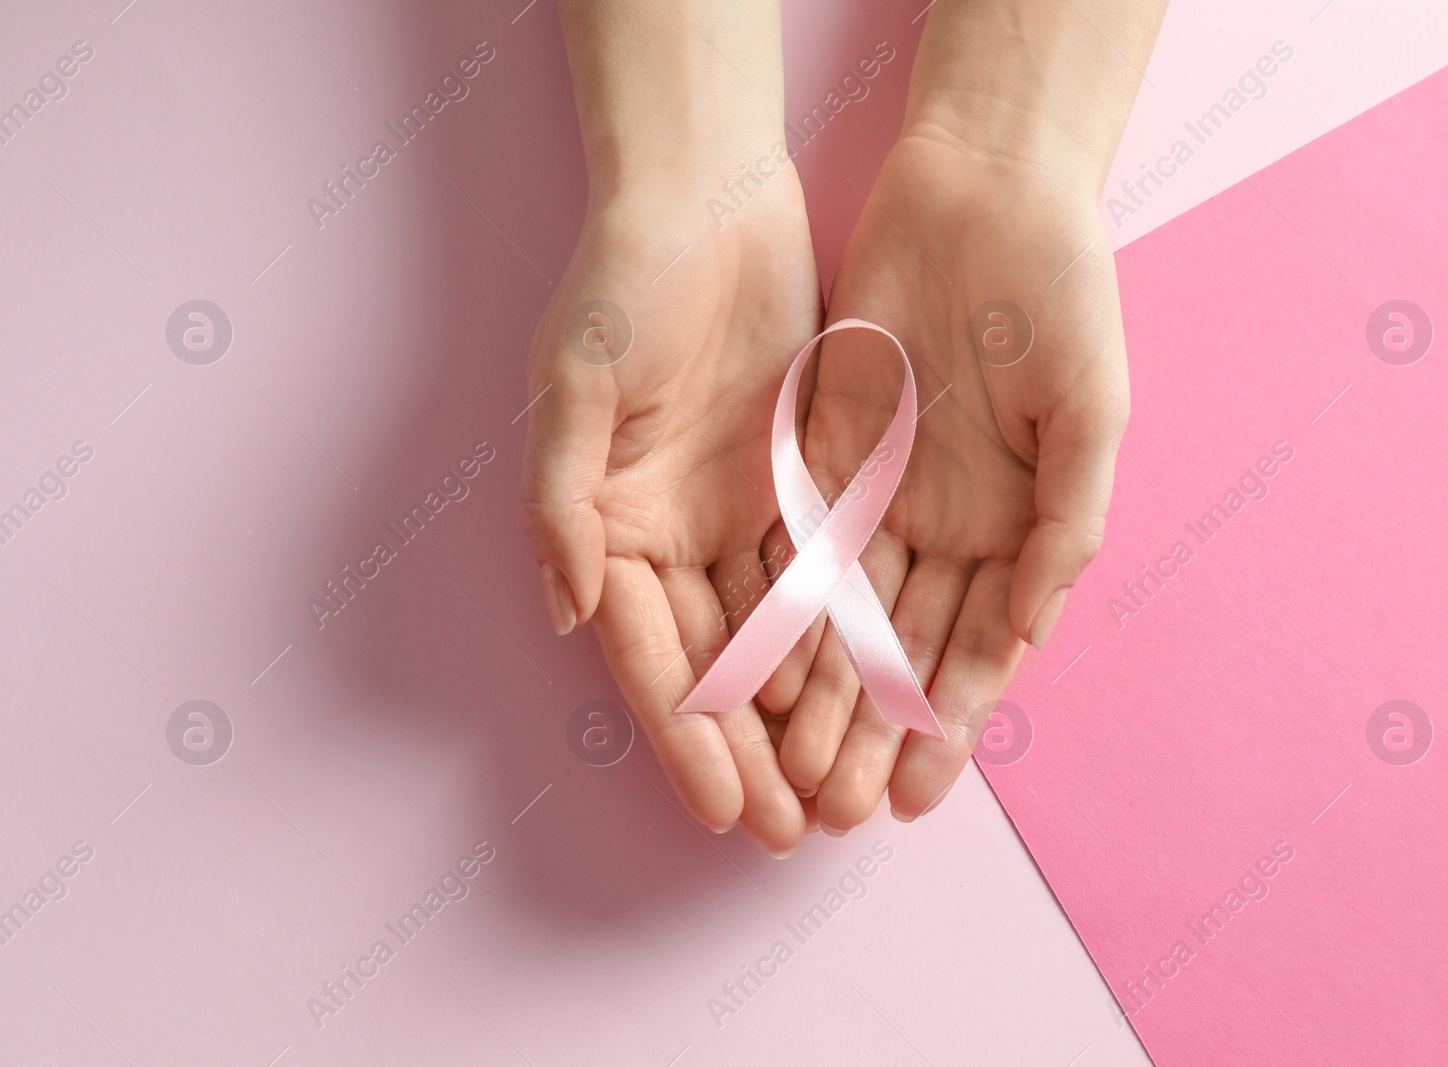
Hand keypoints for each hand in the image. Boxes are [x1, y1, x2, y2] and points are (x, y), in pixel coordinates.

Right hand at [524, 0, 820, 852]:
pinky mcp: (795, 482)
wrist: (705, 199)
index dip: (685, 738)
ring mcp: (736, 514)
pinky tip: (873, 694)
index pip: (649, 657)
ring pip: (775, 638)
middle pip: (714, 667)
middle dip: (751, 753)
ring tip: (839, 790)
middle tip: (794, 831)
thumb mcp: (575, 386)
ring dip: (802, 715)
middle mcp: (669, 537)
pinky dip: (843, 638)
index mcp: (607, 529)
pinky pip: (825, 576)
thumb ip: (563, 504)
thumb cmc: (624, 284)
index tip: (724, 811)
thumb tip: (570, 613)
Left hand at [785, 129, 1130, 831]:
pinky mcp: (823, 454)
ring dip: (823, 695)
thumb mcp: (1092, 413)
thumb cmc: (1062, 298)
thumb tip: (1029, 628)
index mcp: (1020, 529)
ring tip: (796, 769)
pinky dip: (782, 612)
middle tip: (838, 809)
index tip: (919, 793)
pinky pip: (799, 546)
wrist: (984, 195)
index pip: (978, 649)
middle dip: (873, 732)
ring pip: (845, 617)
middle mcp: (948, 528)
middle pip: (903, 650)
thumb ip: (1067, 524)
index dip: (948, 723)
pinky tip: (761, 674)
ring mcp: (883, 495)